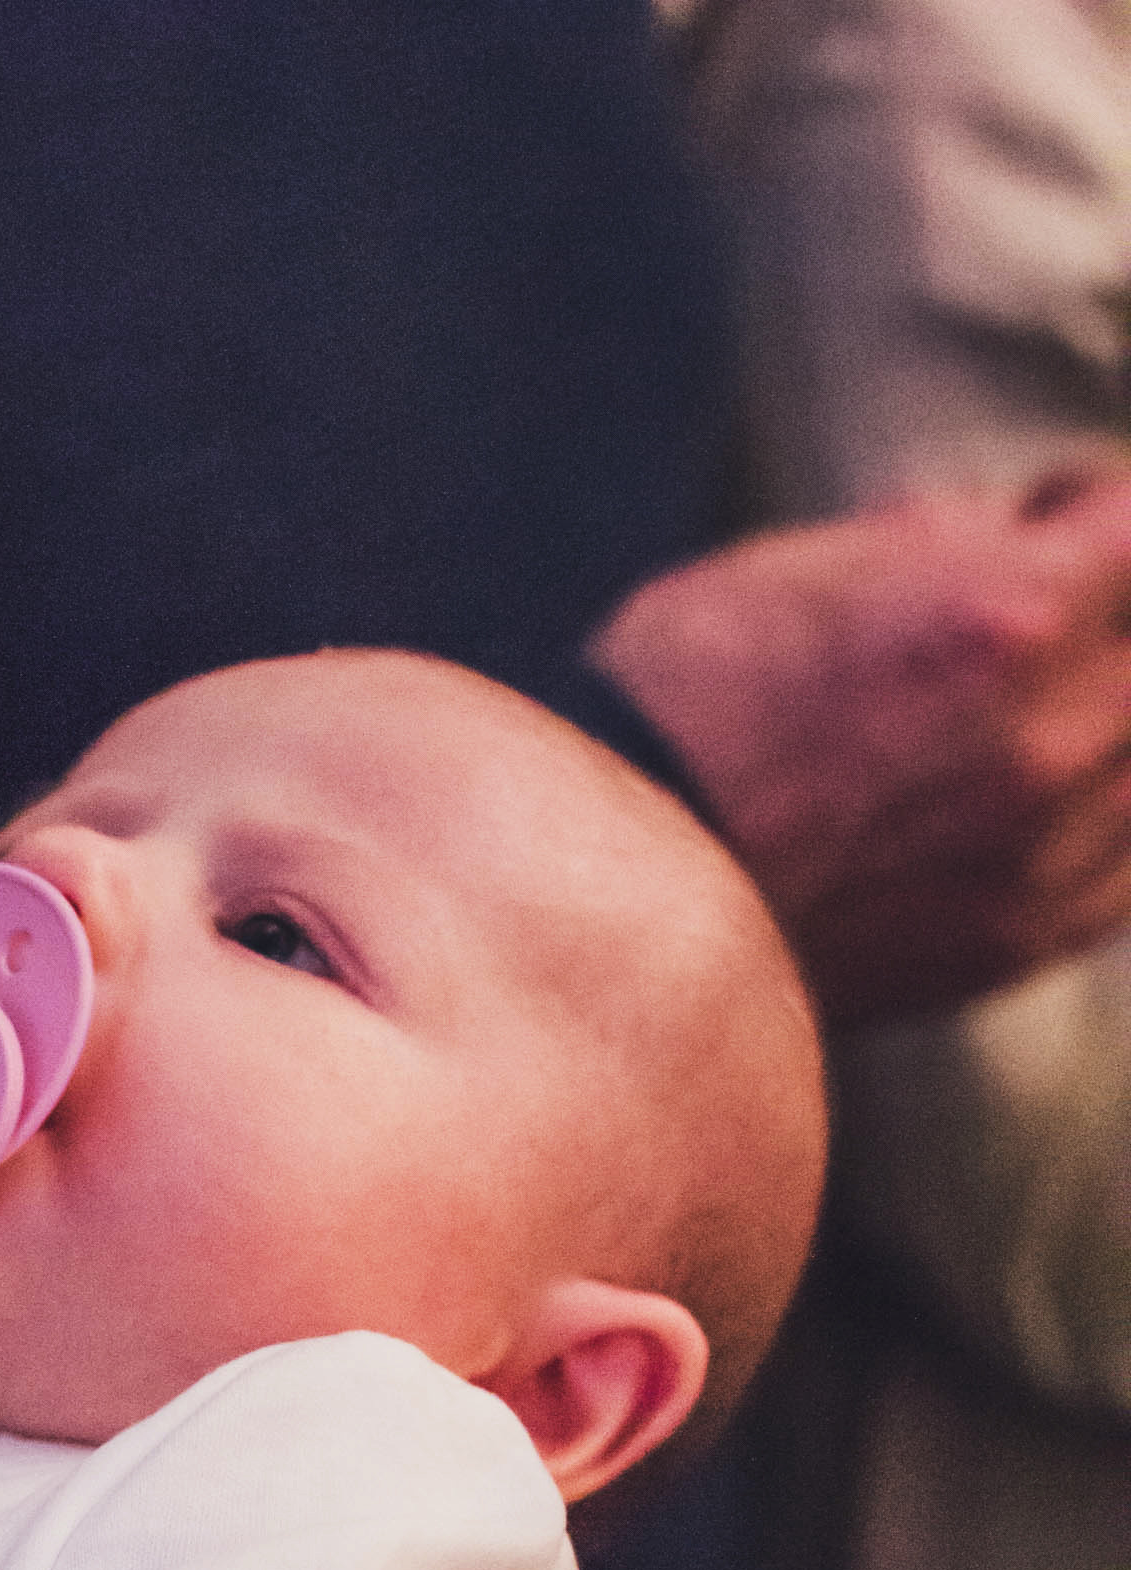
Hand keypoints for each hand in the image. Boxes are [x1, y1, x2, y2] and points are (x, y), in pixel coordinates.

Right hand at [589, 469, 1130, 1022]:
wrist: (607, 884)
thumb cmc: (684, 706)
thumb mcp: (818, 561)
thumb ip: (956, 540)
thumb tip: (1028, 532)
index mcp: (1017, 616)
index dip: (1086, 513)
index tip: (1048, 520)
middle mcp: (1057, 739)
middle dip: (1104, 622)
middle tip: (1033, 626)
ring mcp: (1045, 854)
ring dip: (1106, 727)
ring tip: (1027, 722)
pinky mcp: (1016, 940)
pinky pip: (1125, 874)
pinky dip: (1103, 828)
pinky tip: (1043, 809)